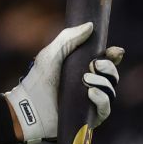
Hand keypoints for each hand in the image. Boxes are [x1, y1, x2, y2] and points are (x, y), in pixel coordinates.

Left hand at [3, 22, 123, 143]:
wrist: (28, 105)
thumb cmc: (38, 79)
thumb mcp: (52, 53)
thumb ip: (69, 38)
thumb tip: (90, 26)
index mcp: (83, 69)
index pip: (107, 61)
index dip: (114, 56)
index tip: (114, 51)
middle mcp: (90, 85)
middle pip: (113, 75)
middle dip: (109, 68)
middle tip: (96, 64)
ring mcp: (90, 102)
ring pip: (111, 90)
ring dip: (103, 82)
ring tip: (86, 79)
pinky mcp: (89, 117)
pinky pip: (106, 109)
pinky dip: (102, 99)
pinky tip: (91, 93)